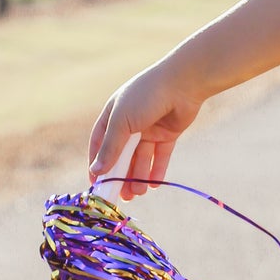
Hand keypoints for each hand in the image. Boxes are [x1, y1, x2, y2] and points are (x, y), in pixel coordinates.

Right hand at [88, 61, 203, 200]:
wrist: (183, 83)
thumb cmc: (146, 97)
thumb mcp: (122, 122)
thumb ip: (110, 148)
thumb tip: (96, 171)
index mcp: (113, 115)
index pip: (100, 143)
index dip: (97, 163)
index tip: (96, 183)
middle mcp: (130, 122)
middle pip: (122, 154)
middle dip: (120, 175)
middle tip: (119, 196)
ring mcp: (149, 129)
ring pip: (141, 158)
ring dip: (138, 176)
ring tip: (137, 194)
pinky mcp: (168, 134)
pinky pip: (160, 156)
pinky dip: (156, 170)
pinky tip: (153, 185)